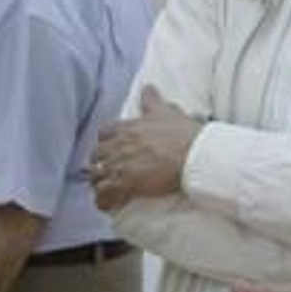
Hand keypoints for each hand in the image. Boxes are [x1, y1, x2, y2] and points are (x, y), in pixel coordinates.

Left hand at [89, 85, 202, 210]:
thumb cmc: (184, 134)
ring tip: (107, 190)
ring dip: (100, 183)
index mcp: (127, 127)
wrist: (195, 155)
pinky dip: (104, 201)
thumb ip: (153, 100)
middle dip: (99, 163)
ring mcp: (121, 165)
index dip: (105, 142)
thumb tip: (147, 87)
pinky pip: (104, 195)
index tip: (110, 149)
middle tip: (108, 171)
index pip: (103, 133)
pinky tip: (109, 204)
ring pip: (97, 176)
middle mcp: (119, 145)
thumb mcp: (167, 111)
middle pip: (96, 155)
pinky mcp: (126, 184)